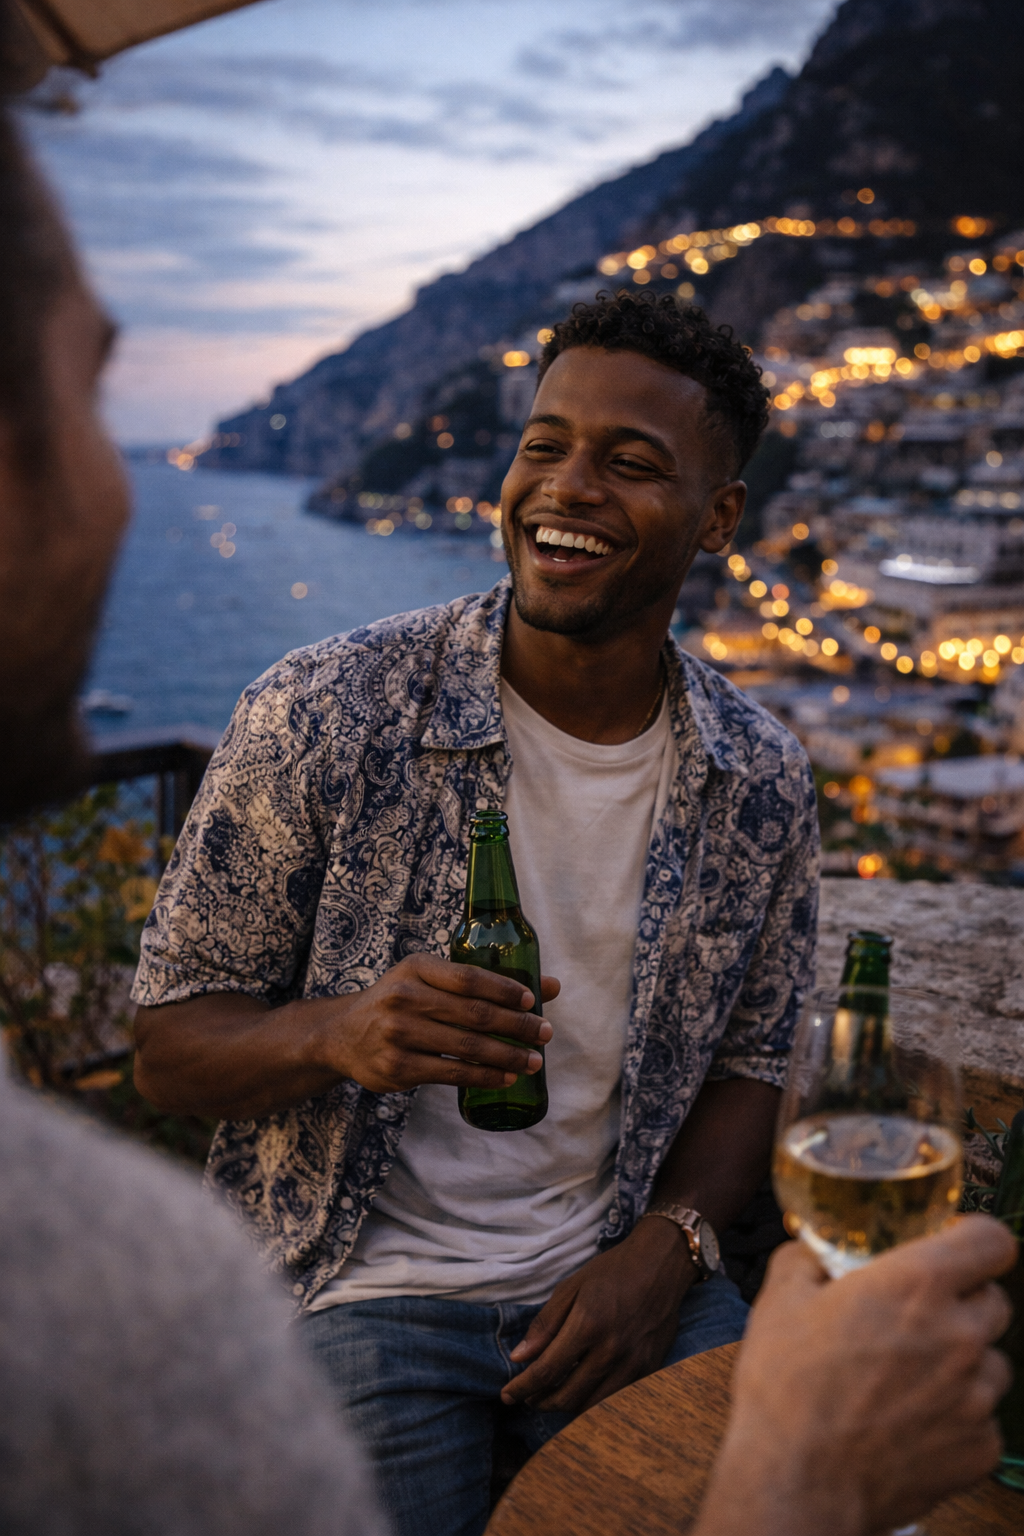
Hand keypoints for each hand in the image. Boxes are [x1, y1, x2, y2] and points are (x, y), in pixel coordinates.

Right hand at [329, 954, 558, 1093]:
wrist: (343, 1034)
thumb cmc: (401, 1001)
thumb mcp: (430, 979)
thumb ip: (483, 982)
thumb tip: (551, 986)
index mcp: (416, 968)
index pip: (468, 977)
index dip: (504, 989)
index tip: (534, 999)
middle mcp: (404, 998)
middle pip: (473, 1013)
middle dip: (516, 1025)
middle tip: (545, 1034)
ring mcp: (398, 1035)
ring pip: (467, 1046)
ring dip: (507, 1056)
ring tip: (533, 1061)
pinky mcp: (398, 1067)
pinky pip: (452, 1073)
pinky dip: (484, 1077)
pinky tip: (506, 1077)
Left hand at [501, 1215, 695, 1414]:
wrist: (661, 1265)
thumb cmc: (613, 1271)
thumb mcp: (572, 1287)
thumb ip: (545, 1324)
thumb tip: (520, 1357)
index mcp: (588, 1325)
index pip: (547, 1371)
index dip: (522, 1388)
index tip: (507, 1394)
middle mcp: (612, 1350)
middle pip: (567, 1396)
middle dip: (540, 1402)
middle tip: (526, 1398)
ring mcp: (633, 1364)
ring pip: (591, 1405)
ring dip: (565, 1407)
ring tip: (549, 1398)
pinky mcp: (649, 1370)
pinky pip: (615, 1399)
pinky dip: (592, 1402)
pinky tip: (580, 1392)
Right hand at [693, 1216, 1016, 1535]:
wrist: (799, 1483)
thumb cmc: (788, 1391)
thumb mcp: (779, 1300)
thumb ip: (806, 1259)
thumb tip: (813, 1252)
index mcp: (915, 1286)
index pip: (990, 1240)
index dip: (975, 1238)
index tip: (956, 1244)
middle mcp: (959, 1335)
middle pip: (994, 1301)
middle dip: (961, 1303)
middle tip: (917, 1317)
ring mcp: (976, 1396)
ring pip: (991, 1362)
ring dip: (961, 1362)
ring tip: (909, 1377)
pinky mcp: (981, 1448)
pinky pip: (983, 1418)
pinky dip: (956, 1417)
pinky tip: (911, 1421)